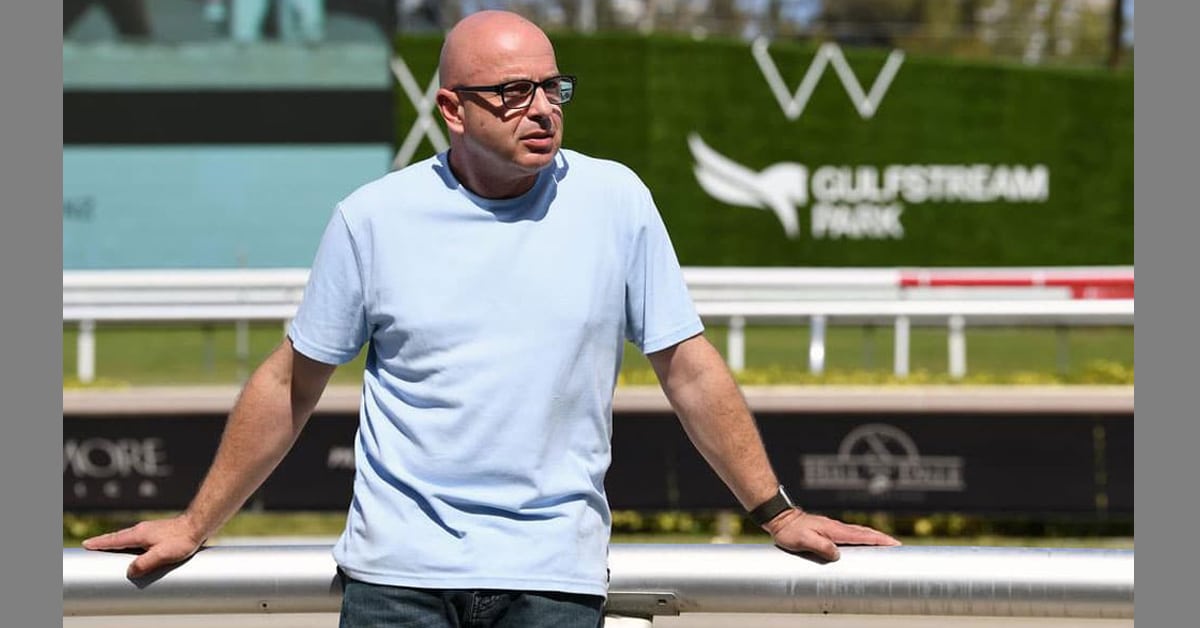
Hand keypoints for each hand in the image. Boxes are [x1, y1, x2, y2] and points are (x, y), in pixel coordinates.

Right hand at [81, 515, 206, 577]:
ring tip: (108, 547)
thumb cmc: (181, 540)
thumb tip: (130, 571)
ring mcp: (150, 529)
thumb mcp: (163, 555)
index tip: (86, 544)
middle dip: (104, 542)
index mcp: (139, 534)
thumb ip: (145, 563)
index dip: (99, 543)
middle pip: (118, 536)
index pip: (114, 539)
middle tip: (91, 546)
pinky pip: (137, 538)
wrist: (197, 526)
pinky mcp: (157, 532)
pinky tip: (133, 547)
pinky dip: (128, 542)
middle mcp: (142, 529)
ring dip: (116, 541)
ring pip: (128, 536)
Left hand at [763, 508, 900, 561]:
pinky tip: (863, 543)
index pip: (862, 535)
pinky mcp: (829, 530)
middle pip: (865, 533)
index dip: (879, 540)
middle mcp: (837, 528)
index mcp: (834, 530)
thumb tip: (837, 553)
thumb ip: (820, 546)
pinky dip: (862, 538)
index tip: (894, 544)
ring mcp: (833, 528)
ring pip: (859, 533)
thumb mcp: (803, 541)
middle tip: (897, 546)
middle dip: (882, 539)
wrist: (781, 518)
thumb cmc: (790, 531)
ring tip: (886, 546)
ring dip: (874, 538)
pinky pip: (851, 535)